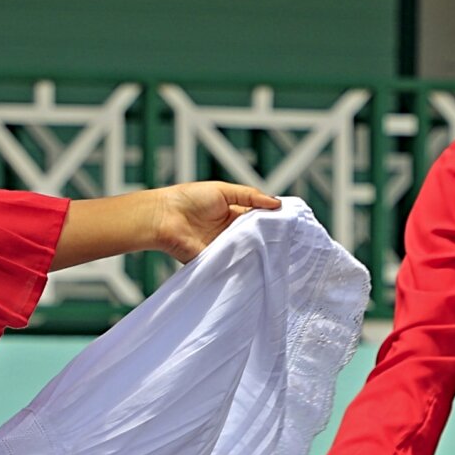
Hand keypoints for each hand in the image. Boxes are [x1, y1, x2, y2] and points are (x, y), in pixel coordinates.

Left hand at [153, 181, 280, 262]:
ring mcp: (224, 247)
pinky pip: (234, 263)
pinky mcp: (216, 261)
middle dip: (270, 236)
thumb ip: (250, 196)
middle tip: (290, 239)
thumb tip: (277, 203)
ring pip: (248, 250)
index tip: (291, 223)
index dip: (273, 220)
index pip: (259, 217)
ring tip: (279, 249)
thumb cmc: (189, 199)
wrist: (164, 217)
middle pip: (256, 235)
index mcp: (233, 213)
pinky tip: (259, 261)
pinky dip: (244, 262)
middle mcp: (230, 231)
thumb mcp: (223, 191)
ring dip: (259, 249)